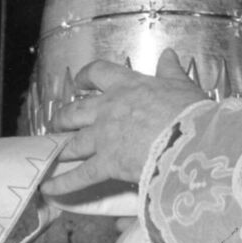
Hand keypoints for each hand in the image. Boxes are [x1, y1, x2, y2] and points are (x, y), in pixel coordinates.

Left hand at [41, 48, 206, 198]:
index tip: (80, 83)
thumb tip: (168, 54)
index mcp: (127, 86)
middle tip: (59, 123)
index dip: (85, 77)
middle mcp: (108, 109)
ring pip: (73, 142)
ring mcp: (104, 137)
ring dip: (60, 148)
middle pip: (75, 110)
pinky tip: (50, 188)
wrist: (190, 141)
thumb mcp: (182, 86)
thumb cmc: (190, 113)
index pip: (98, 73)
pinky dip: (63, 183)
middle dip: (64, 117)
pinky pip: (80, 175)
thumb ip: (171, 71)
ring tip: (53, 153)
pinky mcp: (106, 163)